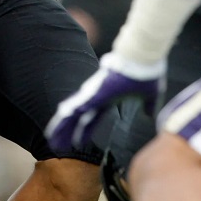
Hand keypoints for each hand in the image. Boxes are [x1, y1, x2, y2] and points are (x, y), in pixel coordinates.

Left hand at [45, 52, 164, 150]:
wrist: (143, 57)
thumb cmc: (146, 73)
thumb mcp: (149, 95)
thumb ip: (147, 105)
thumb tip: (149, 115)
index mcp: (108, 99)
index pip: (92, 119)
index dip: (84, 131)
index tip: (76, 143)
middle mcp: (97, 97)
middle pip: (78, 119)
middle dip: (67, 132)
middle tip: (55, 144)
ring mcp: (94, 93)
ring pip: (73, 113)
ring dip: (62, 127)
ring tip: (50, 139)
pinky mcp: (94, 91)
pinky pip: (77, 106)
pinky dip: (67, 116)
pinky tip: (57, 124)